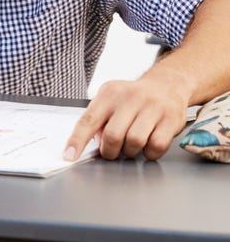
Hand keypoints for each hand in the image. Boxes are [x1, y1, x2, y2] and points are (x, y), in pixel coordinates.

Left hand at [64, 76, 188, 161]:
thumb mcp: (110, 100)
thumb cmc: (132, 99)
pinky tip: (147, 146)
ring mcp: (152, 107)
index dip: (77, 140)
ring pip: (134, 142)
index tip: (69, 156)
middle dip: (109, 151)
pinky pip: (156, 146)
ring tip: (130, 146)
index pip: (88, 120)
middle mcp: (130, 98)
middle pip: (112, 135)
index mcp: (109, 93)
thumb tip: (84, 145)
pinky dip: (149, 153)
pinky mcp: (170, 119)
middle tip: (112, 151)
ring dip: (130, 152)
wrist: (166, 85)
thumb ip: (97, 120)